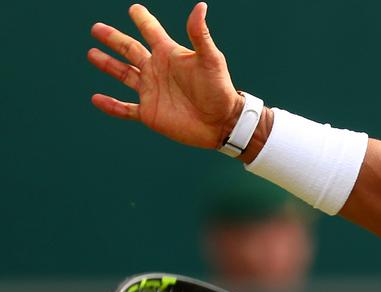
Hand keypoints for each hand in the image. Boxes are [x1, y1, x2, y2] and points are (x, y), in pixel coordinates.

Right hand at [89, 3, 241, 148]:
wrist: (221, 122)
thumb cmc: (219, 89)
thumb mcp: (210, 59)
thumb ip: (200, 34)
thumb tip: (200, 6)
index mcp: (170, 55)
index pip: (151, 31)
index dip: (143, 20)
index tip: (134, 9)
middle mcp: (158, 70)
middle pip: (130, 50)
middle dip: (113, 39)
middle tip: (96, 28)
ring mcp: (151, 91)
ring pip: (123, 75)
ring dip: (108, 65)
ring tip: (91, 53)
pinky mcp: (149, 113)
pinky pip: (125, 108)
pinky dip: (110, 105)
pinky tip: (96, 99)